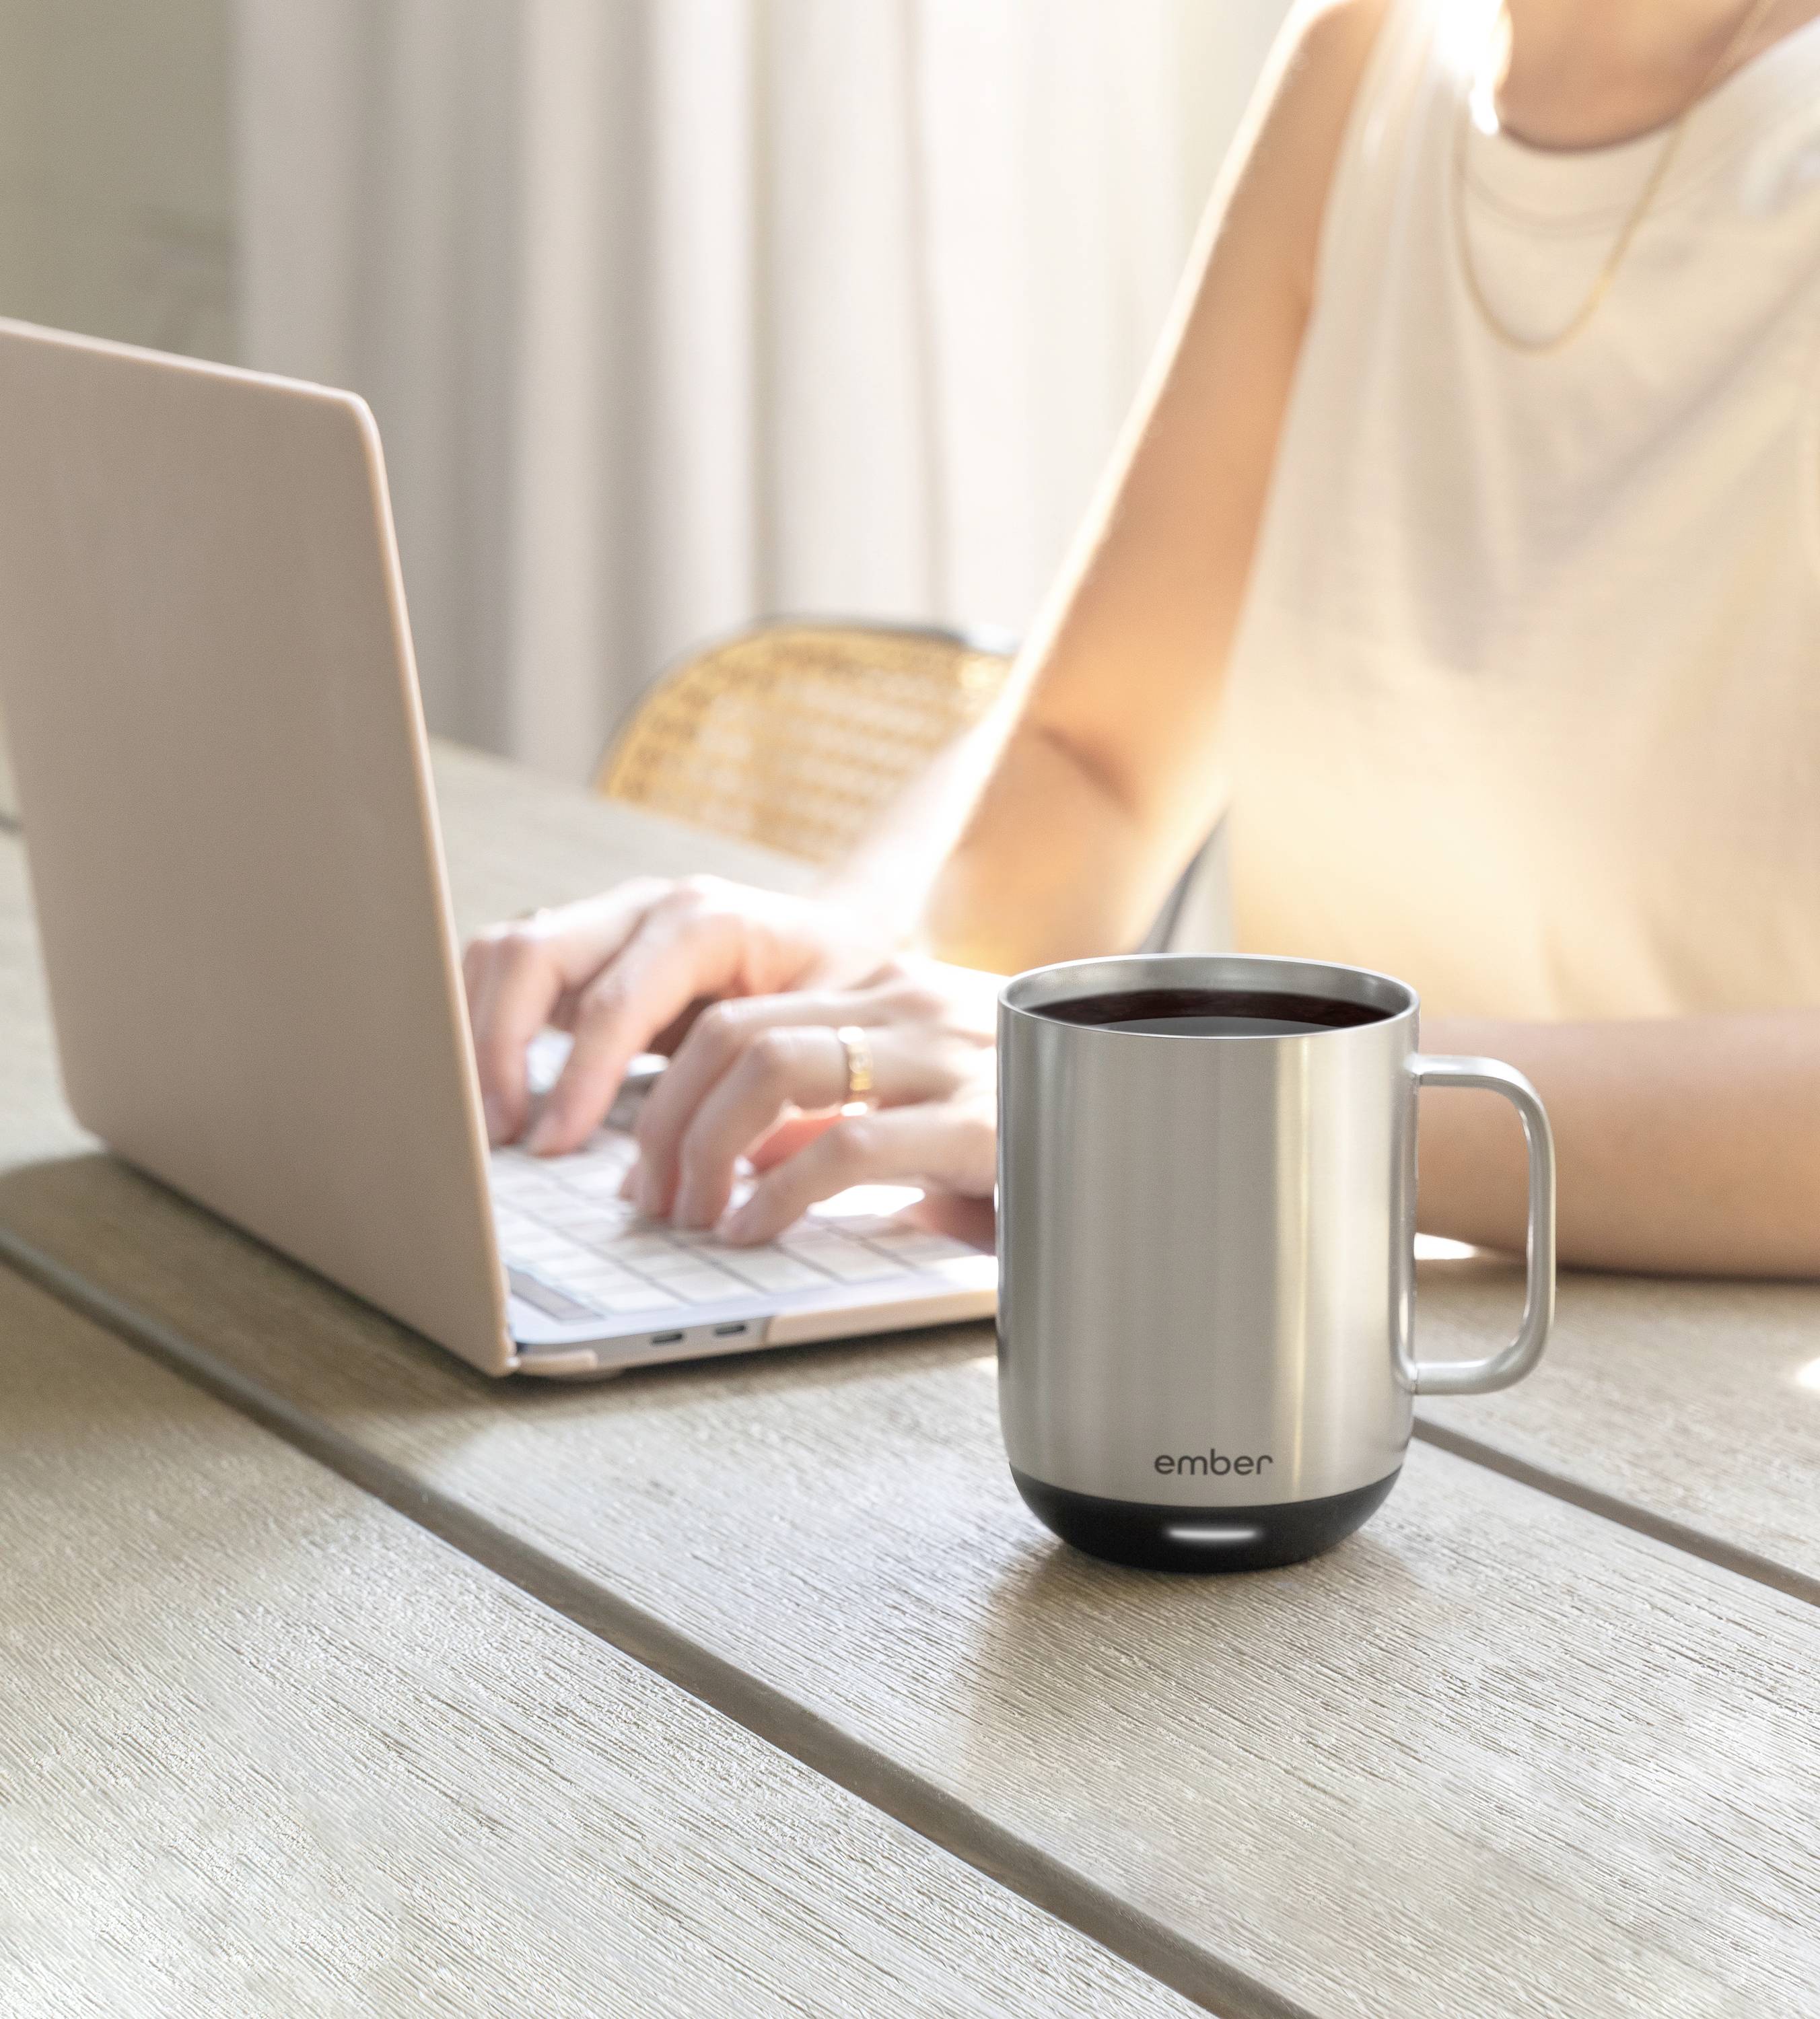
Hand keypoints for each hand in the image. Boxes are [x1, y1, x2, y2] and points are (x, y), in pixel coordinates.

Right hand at [462, 876, 888, 1153]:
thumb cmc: (840, 990)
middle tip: (497, 1136)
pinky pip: (509, 970)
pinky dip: (485, 1023)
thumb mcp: (825, 1034)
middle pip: (533, 953)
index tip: (552, 1145)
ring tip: (486, 1122)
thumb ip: (764, 1096)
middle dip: (498, 1047)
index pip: (613, 998)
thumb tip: (705, 1173)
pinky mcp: (587, 948)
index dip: (575, 1076)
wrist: (842, 939)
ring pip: (505, 952)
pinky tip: (493, 1089)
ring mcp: (608, 920)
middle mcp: (644, 907)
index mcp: (706, 921)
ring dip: (478, 1035)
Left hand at [627, 956, 999, 1243]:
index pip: (740, 1010)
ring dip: (704, 1151)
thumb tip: (747, 1163)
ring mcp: (951, 1056)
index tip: (645, 1161)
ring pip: (773, 1068)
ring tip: (693, 1216)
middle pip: (736, 1032)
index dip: (667, 1090)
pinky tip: (755, 1230)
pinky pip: (848, 1146)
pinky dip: (776, 1195)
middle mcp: (916, 1004)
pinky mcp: (984, 1124)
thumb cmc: (1033, 1144)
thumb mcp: (926, 1112)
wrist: (1159, 1151)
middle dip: (667, 1121)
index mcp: (892, 993)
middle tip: (650, 1198)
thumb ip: (843, 1119)